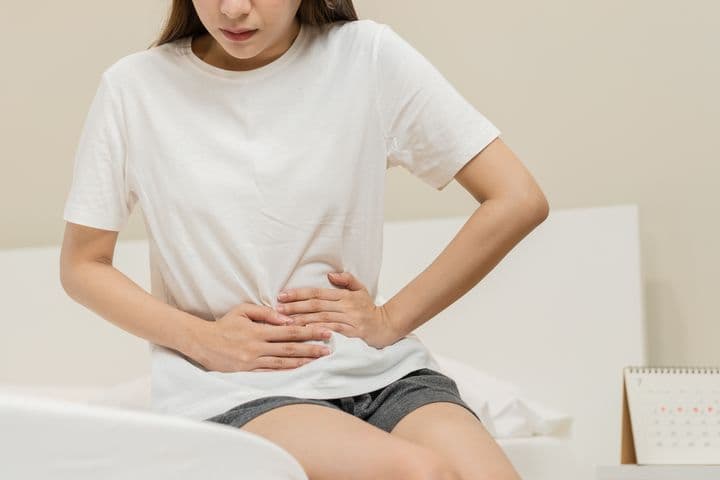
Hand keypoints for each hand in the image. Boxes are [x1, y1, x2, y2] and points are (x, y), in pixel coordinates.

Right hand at [191, 303, 333, 371]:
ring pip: (283, 362)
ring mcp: (252, 362)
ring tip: (318, 360)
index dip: (308, 332)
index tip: (324, 331)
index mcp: (258, 331)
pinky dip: (286, 371)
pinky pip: (271, 372)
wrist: (201, 342)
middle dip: (311, 348)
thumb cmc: (224, 324)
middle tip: (329, 349)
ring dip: (303, 361)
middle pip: (290, 348)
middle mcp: (257, 348)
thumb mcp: (243, 311)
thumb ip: (265, 313)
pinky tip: (299, 370)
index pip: (289, 332)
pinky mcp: (248, 371)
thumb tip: (286, 318)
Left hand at [275, 271, 402, 348]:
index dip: (298, 294)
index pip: (317, 292)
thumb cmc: (369, 309)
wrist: (386, 326)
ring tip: (285, 321)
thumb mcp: (360, 290)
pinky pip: (332, 330)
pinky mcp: (352, 333)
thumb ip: (346, 280)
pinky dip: (318, 330)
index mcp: (344, 295)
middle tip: (277, 308)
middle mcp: (345, 306)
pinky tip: (305, 332)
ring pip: (321, 318)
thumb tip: (330, 275)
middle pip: (316, 305)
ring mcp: (349, 319)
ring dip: (302, 320)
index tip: (282, 295)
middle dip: (295, 307)